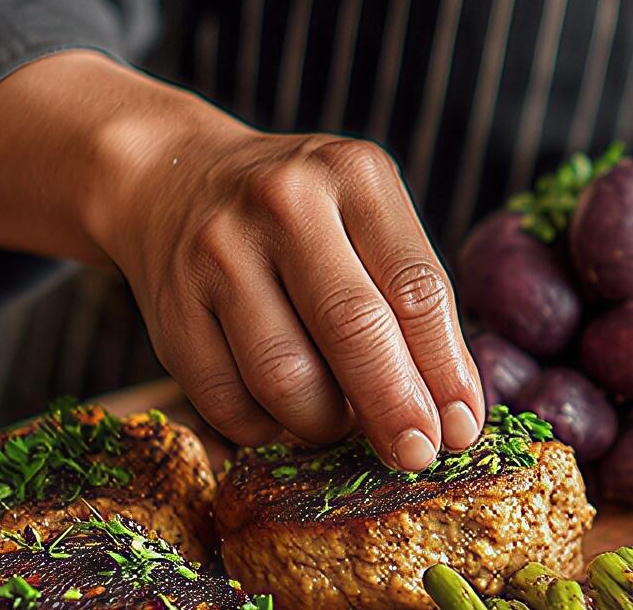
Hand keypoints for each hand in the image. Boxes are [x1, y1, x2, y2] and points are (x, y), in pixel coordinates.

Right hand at [0, 52, 481, 468]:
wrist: (171, 179)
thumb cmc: (302, 215)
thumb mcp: (366, 219)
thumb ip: (409, 301)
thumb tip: (453, 412)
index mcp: (356, 177)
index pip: (417, 288)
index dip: (445, 370)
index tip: (462, 428)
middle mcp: (286, 204)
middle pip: (353, 328)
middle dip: (395, 407)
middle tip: (417, 455)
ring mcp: (220, 252)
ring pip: (286, 375)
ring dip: (326, 423)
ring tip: (342, 425)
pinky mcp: (170, 306)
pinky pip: (226, 399)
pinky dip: (265, 429)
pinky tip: (283, 418)